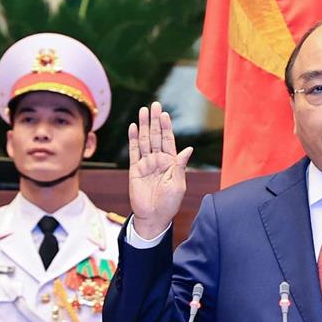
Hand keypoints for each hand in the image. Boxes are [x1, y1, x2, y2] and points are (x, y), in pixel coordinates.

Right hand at [128, 101, 193, 238]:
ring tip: (143, 110)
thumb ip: (180, 165)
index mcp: (171, 163)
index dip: (167, 127)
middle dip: (155, 121)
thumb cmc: (169, 203)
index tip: (165, 114)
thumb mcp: (178, 184)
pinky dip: (133, 139)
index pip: (169, 140)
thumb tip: (188, 148)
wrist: (154, 217)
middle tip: (155, 104)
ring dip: (144, 126)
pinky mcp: (135, 170)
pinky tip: (134, 127)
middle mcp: (159, 161)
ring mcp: (146, 164)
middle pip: (156, 136)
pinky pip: (134, 152)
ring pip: (144, 141)